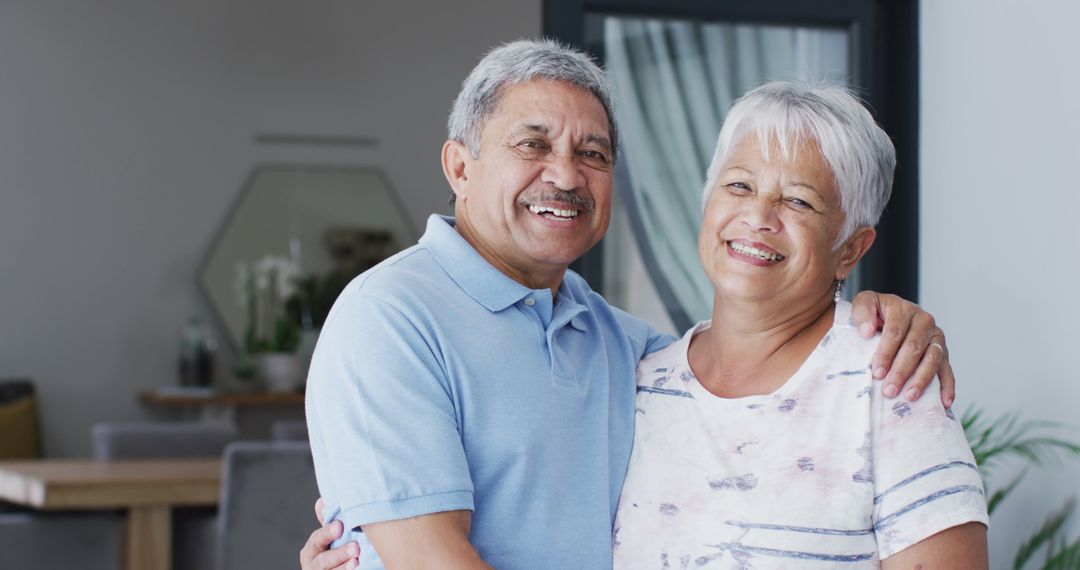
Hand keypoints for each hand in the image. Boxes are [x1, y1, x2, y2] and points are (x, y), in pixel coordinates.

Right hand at [300, 497, 359, 569]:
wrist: (336, 569)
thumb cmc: (333, 552)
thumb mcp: (328, 539)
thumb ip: (327, 523)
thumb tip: (322, 501)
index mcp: (311, 550)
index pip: (316, 540)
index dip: (326, 533)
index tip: (339, 526)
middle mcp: (312, 566)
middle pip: (323, 561)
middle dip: (339, 554)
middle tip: (355, 547)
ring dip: (344, 567)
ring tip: (357, 561)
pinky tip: (360, 569)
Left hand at [851, 291, 954, 406]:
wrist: (887, 313)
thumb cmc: (874, 313)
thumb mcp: (864, 304)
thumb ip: (862, 312)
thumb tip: (867, 331)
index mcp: (903, 309)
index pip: (895, 332)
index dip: (886, 353)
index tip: (877, 372)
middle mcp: (924, 321)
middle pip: (914, 348)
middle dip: (901, 371)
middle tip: (889, 390)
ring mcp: (936, 337)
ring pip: (933, 359)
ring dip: (921, 380)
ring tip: (909, 396)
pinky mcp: (943, 352)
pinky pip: (948, 370)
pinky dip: (948, 386)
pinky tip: (944, 402)